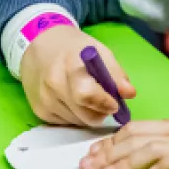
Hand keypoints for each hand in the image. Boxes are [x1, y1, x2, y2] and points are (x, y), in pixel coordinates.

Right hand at [19, 25, 135, 126]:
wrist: (39, 45)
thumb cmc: (72, 48)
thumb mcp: (98, 51)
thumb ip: (115, 73)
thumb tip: (129, 93)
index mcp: (69, 65)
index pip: (87, 94)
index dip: (104, 102)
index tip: (114, 102)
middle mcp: (53, 84)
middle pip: (84, 114)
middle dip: (100, 112)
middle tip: (105, 103)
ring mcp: (44, 99)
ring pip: (77, 122)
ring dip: (87, 114)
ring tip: (87, 98)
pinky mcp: (39, 111)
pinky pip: (65, 122)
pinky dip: (74, 116)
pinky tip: (72, 100)